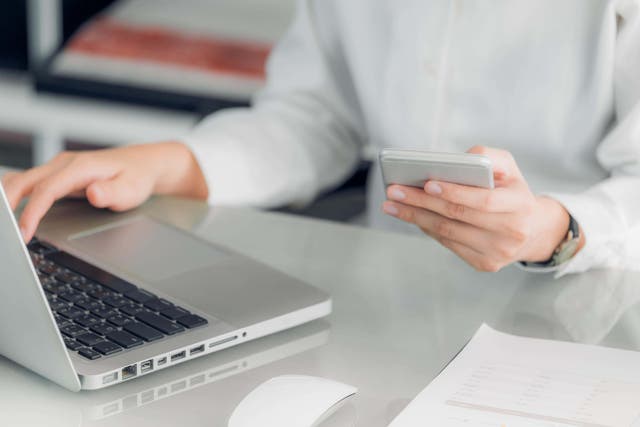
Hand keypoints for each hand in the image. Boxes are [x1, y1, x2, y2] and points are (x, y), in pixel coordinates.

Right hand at [1, 142, 207, 241]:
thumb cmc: (138, 177)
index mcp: (81, 167)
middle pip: (23, 181)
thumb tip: (93, 193)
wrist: (144, 164)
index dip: (32, 212)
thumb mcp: (132, 189)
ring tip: (5, 227)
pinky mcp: (58, 175)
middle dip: (7, 206)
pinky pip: (30, 185)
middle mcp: (65, 164)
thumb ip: (112, 193)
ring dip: (7, 201)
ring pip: (22, 180)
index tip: (24, 233)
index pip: (47, 189)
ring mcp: (59, 168)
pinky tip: (12, 216)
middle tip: (6, 234)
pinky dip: (17, 198)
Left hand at [382, 146, 578, 271]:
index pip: (484, 201)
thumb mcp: (509, 168)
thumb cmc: (511, 192)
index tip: (427, 183)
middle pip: (457, 216)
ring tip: (392, 204)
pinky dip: (426, 228)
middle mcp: (511, 232)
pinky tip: (410, 216)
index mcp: (520, 205)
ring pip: (447, 232)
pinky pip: (448, 243)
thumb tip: (459, 160)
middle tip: (394, 191)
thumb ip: (488, 156)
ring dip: (415, 217)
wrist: (532, 230)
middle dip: (421, 202)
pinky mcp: (484, 264)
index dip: (455, 192)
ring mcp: (498, 252)